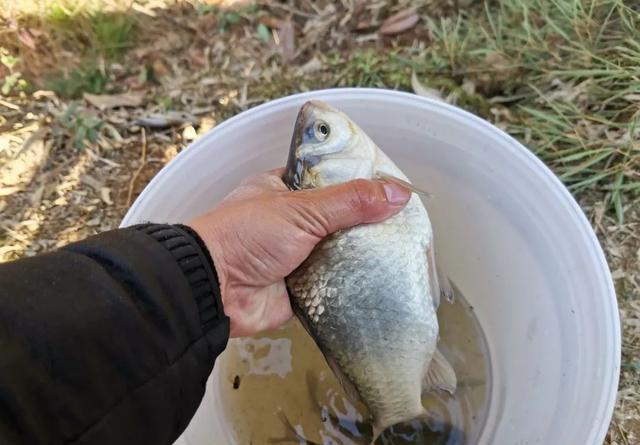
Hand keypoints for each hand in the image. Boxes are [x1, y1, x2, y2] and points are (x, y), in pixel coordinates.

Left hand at [188, 168, 410, 336]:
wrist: (214, 290)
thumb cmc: (249, 235)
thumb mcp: (302, 209)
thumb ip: (350, 201)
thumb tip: (399, 193)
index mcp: (284, 190)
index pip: (328, 181)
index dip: (358, 183)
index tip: (391, 189)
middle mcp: (291, 222)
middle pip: (338, 220)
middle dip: (365, 224)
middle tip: (405, 225)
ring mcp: (296, 256)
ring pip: (339, 253)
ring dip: (362, 255)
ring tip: (405, 252)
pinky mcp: (302, 288)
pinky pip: (334, 284)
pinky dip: (353, 284)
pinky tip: (384, 280)